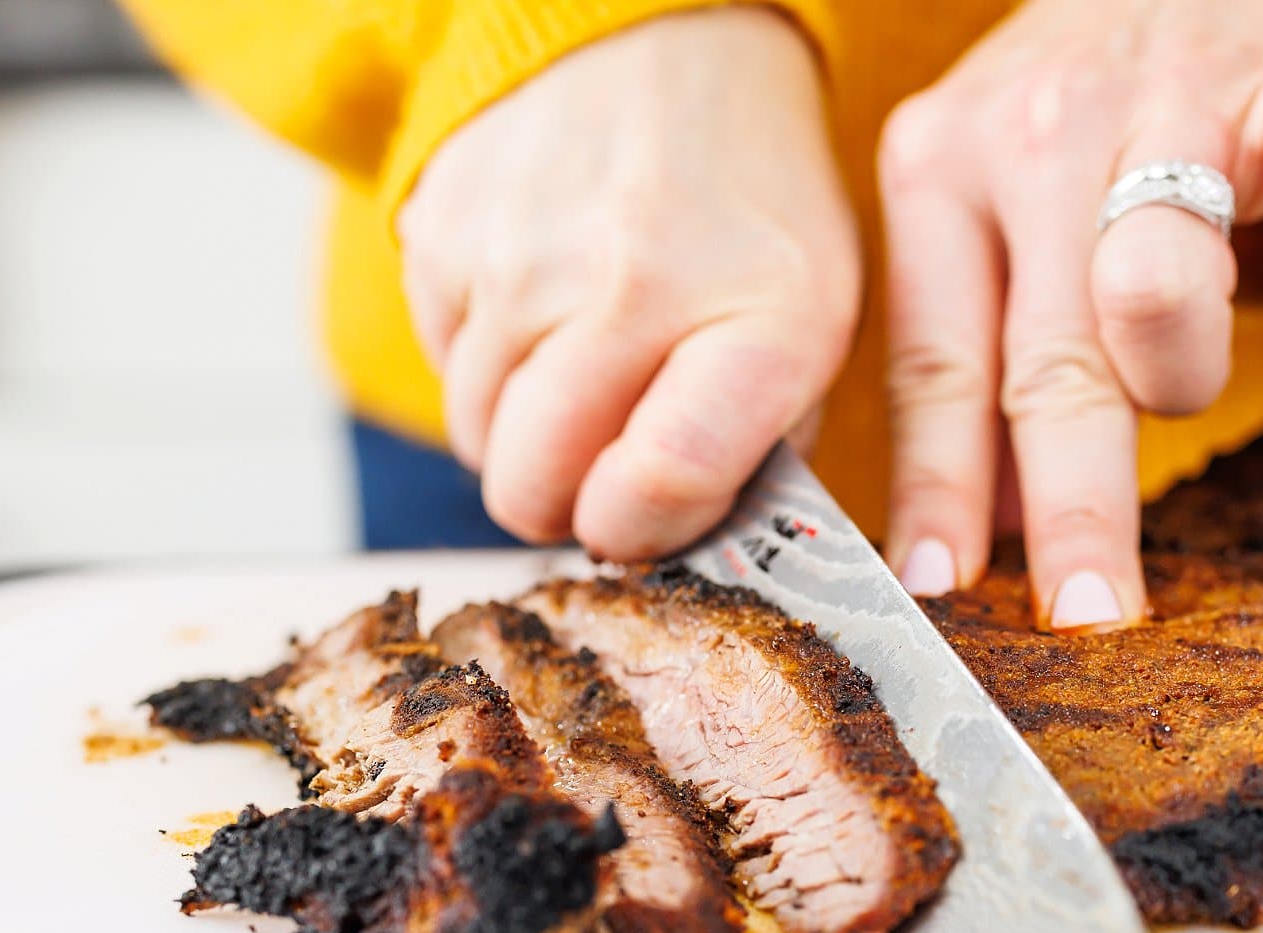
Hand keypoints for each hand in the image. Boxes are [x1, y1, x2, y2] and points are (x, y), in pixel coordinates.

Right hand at [398, 8, 858, 558]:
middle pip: (536, 489)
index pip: (661, 483)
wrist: (665, 39)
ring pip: (479, 445)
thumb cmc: (754, 206)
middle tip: (604, 473)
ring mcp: (521, 254)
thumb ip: (768, 450)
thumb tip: (685, 552)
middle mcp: (632, 282)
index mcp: (760, 315)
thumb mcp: (819, 320)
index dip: (638, 534)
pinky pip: (443, 372)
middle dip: (566, 508)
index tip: (641, 524)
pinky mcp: (443, 232)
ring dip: (526, 442)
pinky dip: (487, 374)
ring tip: (584, 379)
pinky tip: (543, 319)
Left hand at [879, 0, 1262, 628]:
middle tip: (1091, 614)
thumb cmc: (1064, 137)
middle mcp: (1042, 134)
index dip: (947, 491)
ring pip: (1162, 280)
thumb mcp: (978, 224)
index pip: (939, 367)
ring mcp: (1171, 94)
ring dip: (1179, 367)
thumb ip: (972, 363)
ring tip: (1180, 372)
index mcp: (942, 173)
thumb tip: (966, 550)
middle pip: (1051, 356)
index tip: (951, 596)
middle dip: (1074, 502)